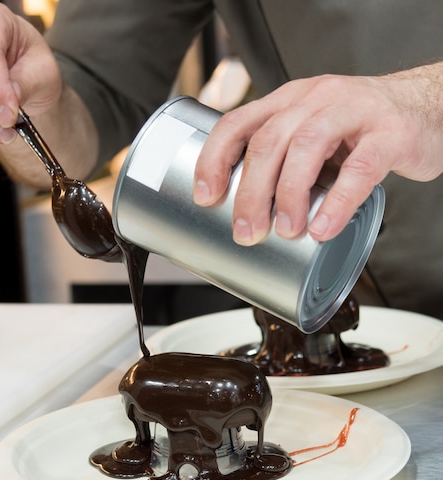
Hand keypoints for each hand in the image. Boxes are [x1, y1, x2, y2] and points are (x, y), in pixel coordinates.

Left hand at [193, 65, 442, 242]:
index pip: (238, 122)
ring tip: (286, 231)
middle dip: (251, 192)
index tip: (205, 196)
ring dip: (289, 195)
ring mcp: (354, 111)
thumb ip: (284, 164)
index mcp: (289, 102)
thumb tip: (247, 216)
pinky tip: (323, 228)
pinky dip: (338, 202)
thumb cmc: (360, 132)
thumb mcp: (312, 137)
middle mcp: (315, 99)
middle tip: (246, 232)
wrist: (426, 108)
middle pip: (269, 141)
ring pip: (307, 147)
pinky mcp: (390, 134)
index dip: (215, 159)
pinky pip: (360, 168)